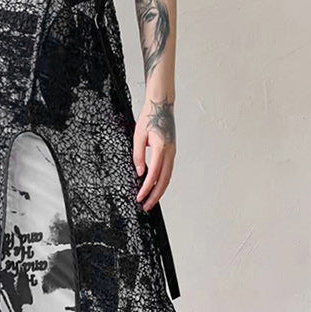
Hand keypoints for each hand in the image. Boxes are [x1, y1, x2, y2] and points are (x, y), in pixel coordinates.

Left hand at [133, 95, 175, 211]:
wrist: (162, 104)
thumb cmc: (149, 117)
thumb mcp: (138, 135)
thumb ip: (138, 155)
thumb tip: (140, 173)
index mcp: (161, 147)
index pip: (153, 174)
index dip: (146, 188)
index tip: (139, 197)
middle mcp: (170, 152)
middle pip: (164, 180)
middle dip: (154, 196)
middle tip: (146, 207)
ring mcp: (172, 152)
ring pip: (167, 177)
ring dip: (159, 191)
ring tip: (150, 201)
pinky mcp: (172, 152)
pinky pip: (168, 171)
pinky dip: (162, 182)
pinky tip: (155, 188)